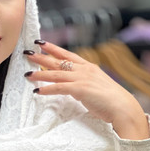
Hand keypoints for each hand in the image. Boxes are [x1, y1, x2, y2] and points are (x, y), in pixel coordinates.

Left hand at [24, 41, 149, 140]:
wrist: (122, 107)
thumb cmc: (110, 100)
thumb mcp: (94, 87)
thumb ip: (82, 84)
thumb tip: (70, 86)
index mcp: (88, 67)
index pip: (67, 55)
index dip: (53, 48)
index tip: (41, 43)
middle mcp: (84, 70)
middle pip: (58, 61)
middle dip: (41, 57)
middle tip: (27, 53)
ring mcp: (83, 78)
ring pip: (56, 74)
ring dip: (40, 74)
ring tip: (27, 74)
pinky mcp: (81, 90)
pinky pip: (60, 88)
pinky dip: (47, 89)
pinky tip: (37, 91)